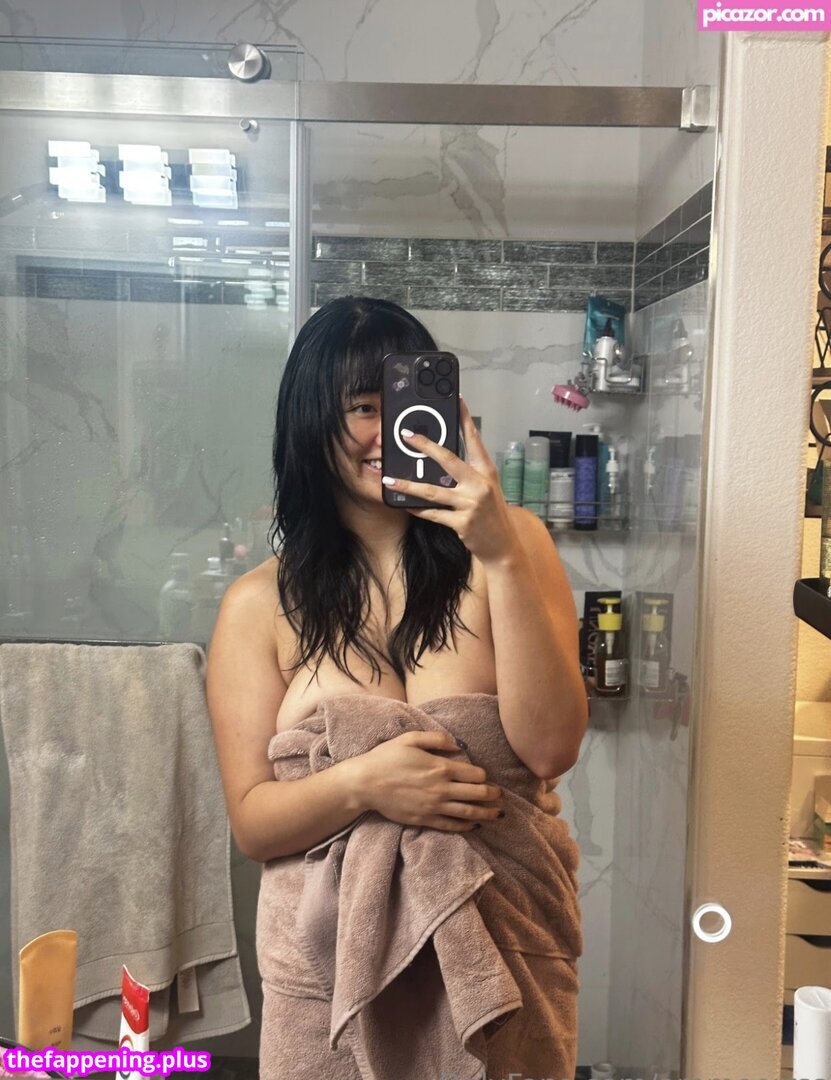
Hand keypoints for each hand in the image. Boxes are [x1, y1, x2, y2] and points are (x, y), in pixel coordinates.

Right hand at [352, 728, 503, 832]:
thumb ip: (437, 739)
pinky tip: (475, 826)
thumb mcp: (410, 738)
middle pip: (476, 794)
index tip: (486, 777)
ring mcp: (433, 806)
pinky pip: (451, 825)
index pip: (473, 774)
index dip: (484, 776)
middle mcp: (440, 788)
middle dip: (492, 796)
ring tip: (498, 815)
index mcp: (439, 767)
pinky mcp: (424, 819)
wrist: (365, 783)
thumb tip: (458, 744)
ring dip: (486, 814)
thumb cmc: (386, 757)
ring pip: (468, 812)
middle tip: (501, 797)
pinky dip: (466, 826)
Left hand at [382, 397, 519, 564]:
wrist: (503, 546)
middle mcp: (480, 485)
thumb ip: (468, 474)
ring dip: (408, 484)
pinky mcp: (461, 522)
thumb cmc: (492, 515)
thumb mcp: (486, 488)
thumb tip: (441, 460)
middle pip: (448, 460)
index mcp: (486, 472)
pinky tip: (404, 503)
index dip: (465, 419)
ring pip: (432, 491)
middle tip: (407, 435)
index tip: (457, 401)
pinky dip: (416, 509)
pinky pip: (432, 513)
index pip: (475, 440)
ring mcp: (470, 504)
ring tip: (390, 478)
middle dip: (426, 446)